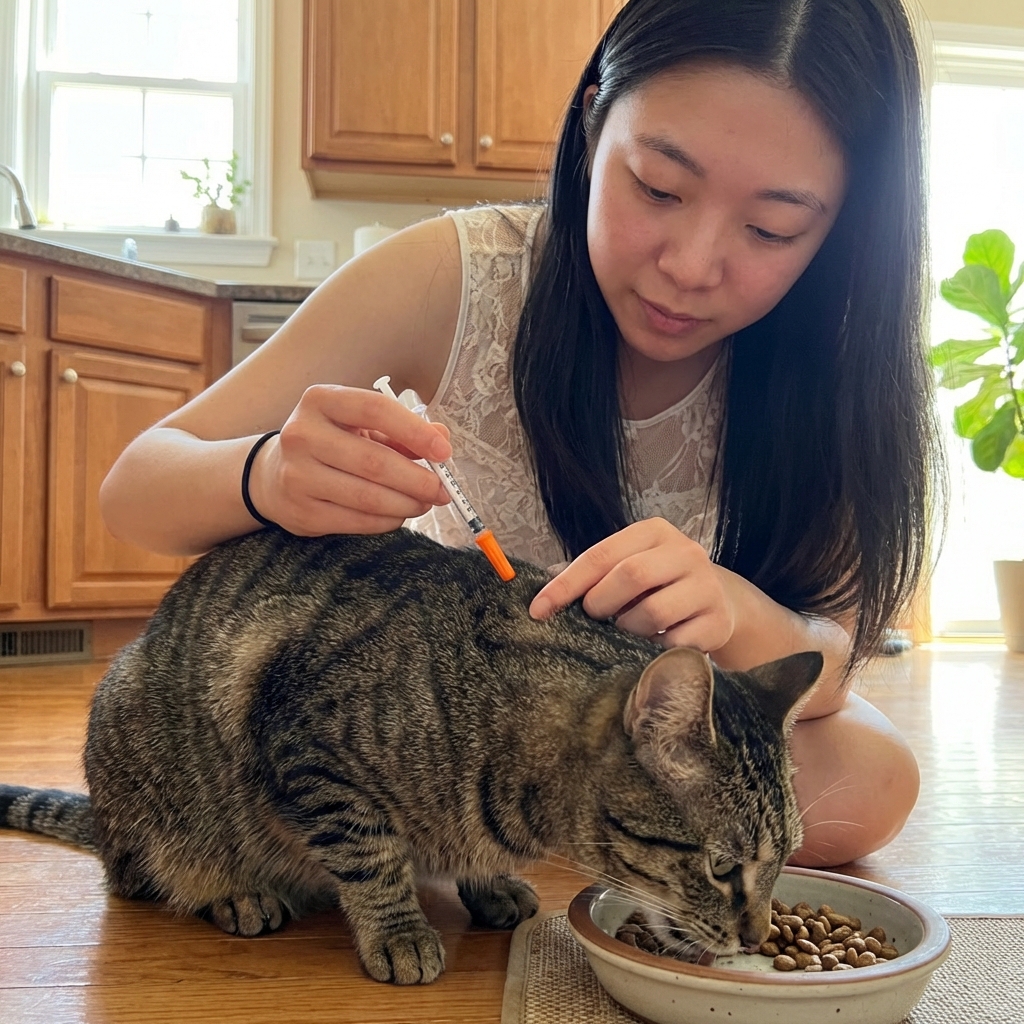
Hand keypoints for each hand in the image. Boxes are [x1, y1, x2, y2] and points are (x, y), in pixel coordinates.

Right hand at [247, 384, 451, 535]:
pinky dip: (386, 520)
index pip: (375, 410)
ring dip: (406, 504)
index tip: (444, 451)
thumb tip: (442, 438)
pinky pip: (356, 521)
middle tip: (442, 490)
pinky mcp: (301, 512)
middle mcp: (302, 434)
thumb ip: (401, 431)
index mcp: (321, 400)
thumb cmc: (330, 444)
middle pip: (374, 461)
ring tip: (424, 503)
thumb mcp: (360, 426)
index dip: (415, 432)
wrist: (273, 476)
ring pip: (367, 497)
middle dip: (418, 479)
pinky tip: (398, 515)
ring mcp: (297, 475)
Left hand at [529, 517, 735, 651]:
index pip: (601, 554)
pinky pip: (673, 645)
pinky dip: (654, 650)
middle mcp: (685, 552)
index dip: (566, 584)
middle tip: (594, 617)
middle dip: (600, 603)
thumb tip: (542, 597)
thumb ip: (591, 574)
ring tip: (628, 629)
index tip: (538, 610)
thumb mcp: (628, 565)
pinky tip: (654, 643)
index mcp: (654, 532)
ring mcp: (706, 587)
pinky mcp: (718, 623)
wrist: (721, 603)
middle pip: (630, 576)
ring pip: (652, 613)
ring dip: (628, 629)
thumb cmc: (658, 585)